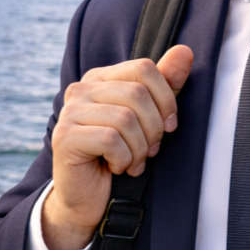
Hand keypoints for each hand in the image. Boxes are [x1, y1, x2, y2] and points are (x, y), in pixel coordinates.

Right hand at [43, 45, 192, 249]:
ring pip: (125, 119)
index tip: (169, 126)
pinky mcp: (64, 137)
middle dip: (154, 128)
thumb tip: (185, 51)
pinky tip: (117, 168)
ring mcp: (69, 112)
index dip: (166, 98)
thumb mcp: (148, 119)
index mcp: (100, 79)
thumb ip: (164, 85)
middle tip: (150, 151)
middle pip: (137, 94)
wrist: (89, 198)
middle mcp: (81, 89)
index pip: (143, 68)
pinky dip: (123, 159)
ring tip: (134, 162)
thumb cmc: (119, 157)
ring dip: (139, 149)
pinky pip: (111, 140)